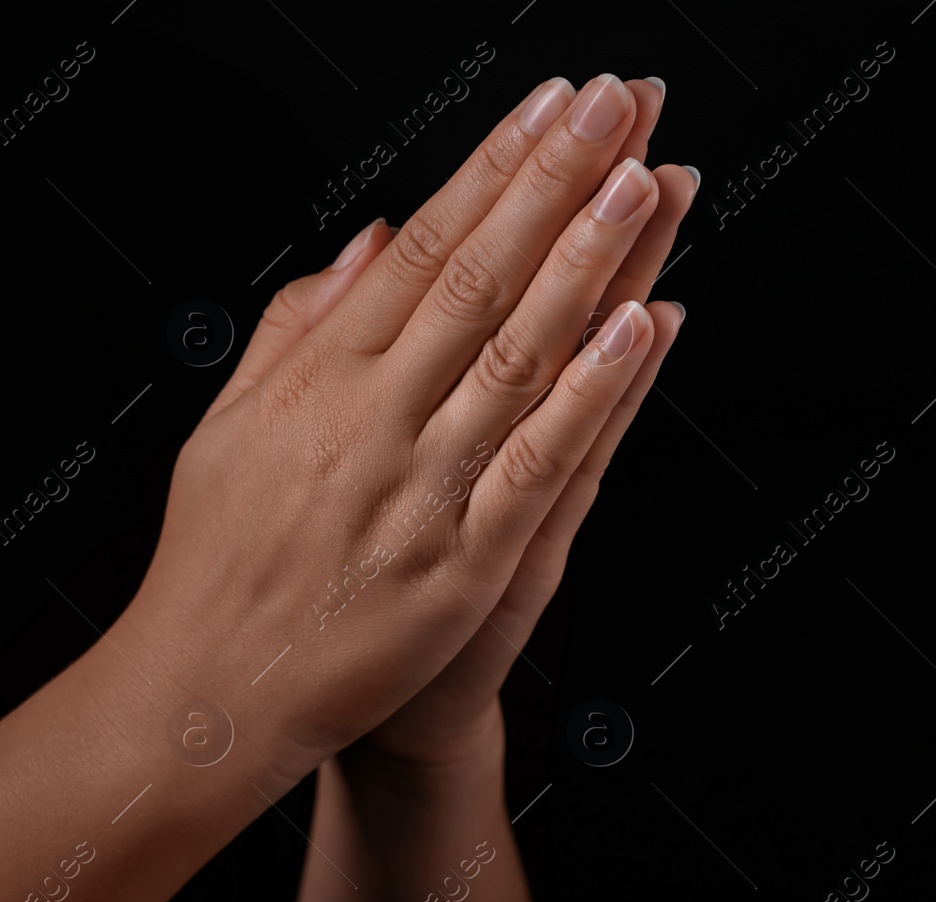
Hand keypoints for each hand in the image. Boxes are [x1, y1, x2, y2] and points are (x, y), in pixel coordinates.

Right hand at [113, 72, 696, 782]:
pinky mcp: (466, 562)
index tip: (549, 105)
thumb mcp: (235, 421)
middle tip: (616, 103)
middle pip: (481, 275)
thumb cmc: (231, 554)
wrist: (217, 690)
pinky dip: (592, 395)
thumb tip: (367, 237)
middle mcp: (375, 415)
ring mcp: (424, 486)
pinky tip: (639, 332)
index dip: (495, 168)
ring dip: (589, 263)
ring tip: (644, 184)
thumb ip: (301, 325)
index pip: (424, 244)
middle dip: (556, 182)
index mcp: (323, 375)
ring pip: (520, 353)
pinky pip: (541, 464)